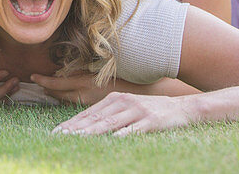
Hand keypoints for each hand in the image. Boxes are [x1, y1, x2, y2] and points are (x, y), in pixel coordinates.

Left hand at [29, 72, 111, 105]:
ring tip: (48, 88)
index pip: (57, 83)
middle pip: (58, 94)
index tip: (33, 76)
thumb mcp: (97, 69)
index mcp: (84, 83)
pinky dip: (67, 98)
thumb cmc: (119, 74)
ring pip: (65, 100)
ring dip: (56, 94)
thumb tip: (61, 73)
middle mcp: (84, 95)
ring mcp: (88, 104)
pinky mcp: (93, 109)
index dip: (43, 80)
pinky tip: (65, 94)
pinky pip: (74, 104)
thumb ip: (79, 72)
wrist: (138, 91)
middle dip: (48, 89)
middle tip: (39, 83)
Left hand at [52, 92, 191, 136]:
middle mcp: (123, 102)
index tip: (57, 132)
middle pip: (95, 117)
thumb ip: (109, 114)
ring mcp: (137, 110)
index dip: (72, 123)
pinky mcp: (150, 121)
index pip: (88, 112)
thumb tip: (87, 126)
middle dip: (76, 128)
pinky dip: (122, 134)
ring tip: (78, 139)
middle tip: (60, 137)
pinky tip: (112, 140)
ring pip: (110, 123)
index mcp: (114, 98)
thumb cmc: (150, 110)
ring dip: (92, 132)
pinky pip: (134, 129)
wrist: (181, 107)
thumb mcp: (127, 107)